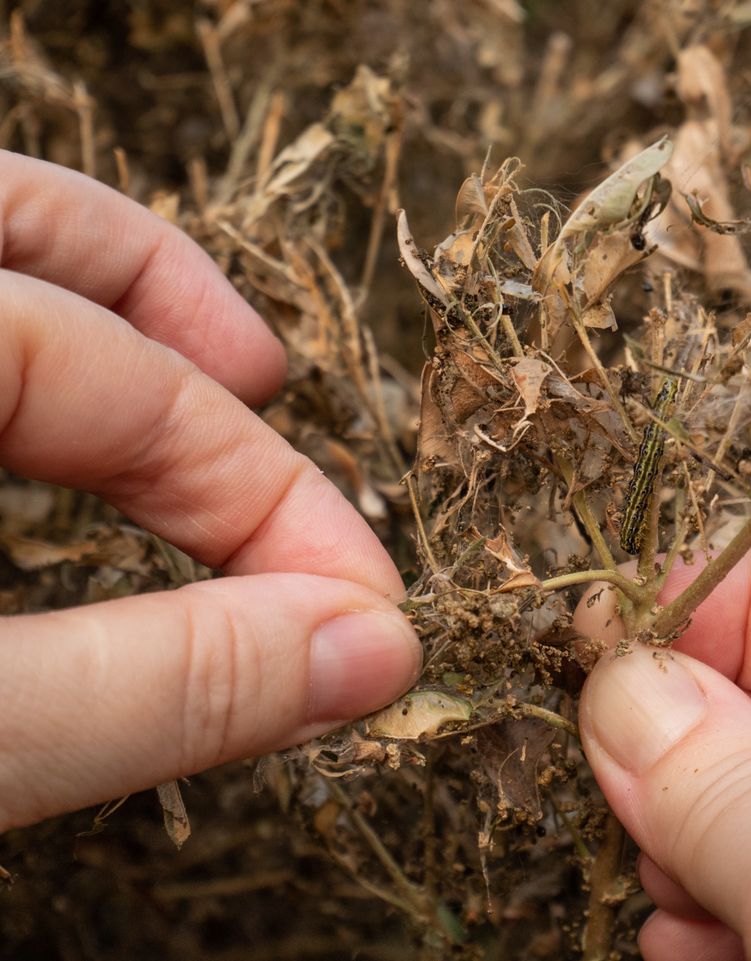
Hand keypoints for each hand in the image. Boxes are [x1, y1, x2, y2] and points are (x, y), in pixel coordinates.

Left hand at [0, 152, 419, 832]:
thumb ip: (152, 683)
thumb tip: (373, 656)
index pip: (107, 379)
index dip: (259, 495)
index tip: (361, 611)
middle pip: (26, 236)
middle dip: (176, 323)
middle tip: (275, 399)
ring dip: (102, 299)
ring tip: (210, 370)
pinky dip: (24, 348)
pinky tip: (76, 430)